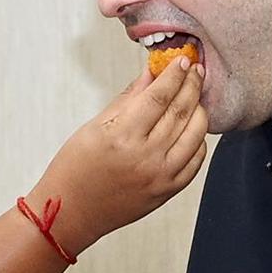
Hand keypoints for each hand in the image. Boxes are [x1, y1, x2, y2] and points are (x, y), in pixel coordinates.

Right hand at [28, 57, 206, 254]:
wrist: (72, 212)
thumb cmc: (75, 168)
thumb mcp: (94, 126)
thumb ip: (128, 98)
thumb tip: (151, 73)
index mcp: (122, 136)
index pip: (159, 95)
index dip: (175, 74)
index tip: (182, 61)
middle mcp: (146, 156)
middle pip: (181, 111)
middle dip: (192, 85)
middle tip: (196, 71)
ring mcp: (161, 176)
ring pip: (195, 134)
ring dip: (199, 110)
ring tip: (196, 97)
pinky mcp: (168, 191)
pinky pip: (196, 160)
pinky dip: (198, 140)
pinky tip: (192, 128)